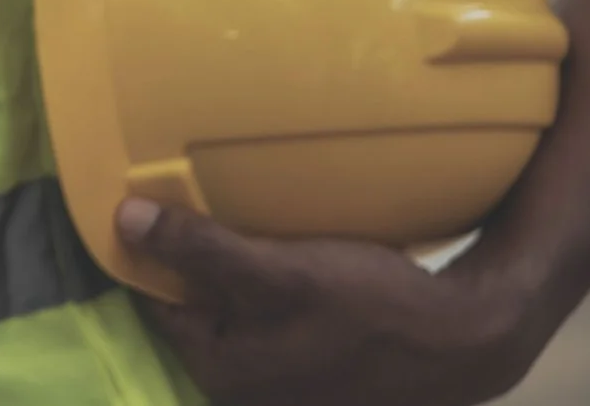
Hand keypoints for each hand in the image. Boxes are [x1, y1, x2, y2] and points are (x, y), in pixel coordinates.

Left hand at [119, 199, 545, 404]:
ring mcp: (279, 386)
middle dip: (188, 263)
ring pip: (231, 314)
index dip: (147, 253)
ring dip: (227, 273)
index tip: (141, 204)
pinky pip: (265, 322)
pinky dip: (262, 291)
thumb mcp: (276, 272)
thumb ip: (198, 250)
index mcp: (219, 373)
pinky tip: (277, 254)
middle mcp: (242, 390)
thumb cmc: (368, 309)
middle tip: (183, 202)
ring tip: (229, 221)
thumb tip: (122, 219)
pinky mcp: (310, 372)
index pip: (155, 304)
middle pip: (194, 310)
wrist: (467, 340)